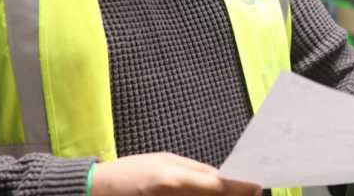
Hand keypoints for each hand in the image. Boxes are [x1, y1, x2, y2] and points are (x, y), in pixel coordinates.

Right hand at [91, 152, 262, 195]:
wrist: (97, 191)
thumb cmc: (132, 172)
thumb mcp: (165, 161)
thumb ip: (195, 170)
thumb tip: (222, 176)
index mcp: (178, 180)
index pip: (219, 187)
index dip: (241, 188)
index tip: (256, 186)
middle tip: (247, 191)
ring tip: (231, 193)